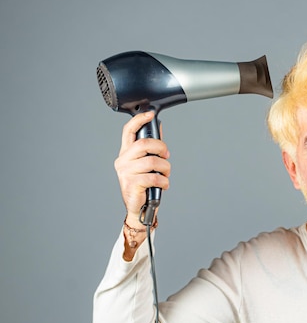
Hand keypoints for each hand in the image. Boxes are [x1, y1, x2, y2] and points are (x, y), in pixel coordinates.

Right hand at [114, 111, 170, 227]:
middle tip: (166, 157)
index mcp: (126, 153)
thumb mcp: (148, 164)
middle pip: (144, 144)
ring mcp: (125, 172)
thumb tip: (159, 127)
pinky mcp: (131, 184)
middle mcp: (123, 161)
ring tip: (165, 175)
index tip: (150, 114)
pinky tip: (163, 185)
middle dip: (161, 148)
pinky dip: (164, 182)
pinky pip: (154, 177)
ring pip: (152, 162)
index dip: (139, 120)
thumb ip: (152, 148)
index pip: (128, 131)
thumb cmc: (145, 185)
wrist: (141, 208)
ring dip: (165, 169)